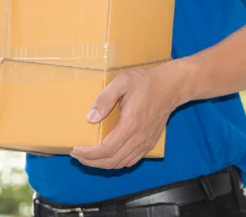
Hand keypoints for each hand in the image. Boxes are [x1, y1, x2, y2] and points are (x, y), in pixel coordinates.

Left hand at [70, 61, 190, 168]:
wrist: (170, 86)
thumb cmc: (144, 82)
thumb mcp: (121, 82)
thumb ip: (104, 99)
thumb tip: (90, 118)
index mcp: (130, 124)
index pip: (106, 149)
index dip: (89, 154)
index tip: (75, 150)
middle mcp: (139, 138)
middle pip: (111, 160)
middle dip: (91, 161)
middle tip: (76, 154)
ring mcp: (145, 142)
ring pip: (121, 163)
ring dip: (102, 164)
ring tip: (87, 156)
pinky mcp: (149, 143)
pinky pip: (131, 160)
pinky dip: (116, 162)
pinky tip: (106, 156)